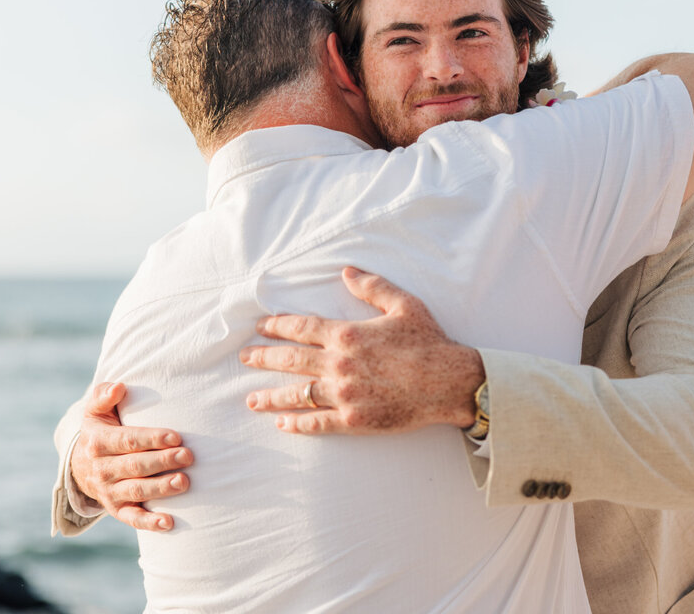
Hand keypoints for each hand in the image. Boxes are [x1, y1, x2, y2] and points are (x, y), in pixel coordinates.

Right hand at [69, 382, 193, 531]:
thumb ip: (104, 395)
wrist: (79, 465)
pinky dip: (149, 522)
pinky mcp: (117, 509)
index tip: (175, 436)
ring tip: (183, 482)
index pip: (127, 440)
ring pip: (135, 491)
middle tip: (188, 456)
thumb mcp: (94, 411)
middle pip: (134, 466)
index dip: (151, 439)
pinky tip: (169, 522)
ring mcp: (109, 491)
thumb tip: (119, 387)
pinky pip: (132, 518)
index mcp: (98, 442)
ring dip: (160, 488)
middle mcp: (102, 468)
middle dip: (162, 461)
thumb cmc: (99, 430)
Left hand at [240, 267, 484, 434]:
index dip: (277, 326)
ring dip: (271, 397)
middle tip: (244, 357)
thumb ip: (372, 287)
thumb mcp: (403, 305)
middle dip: (264, 358)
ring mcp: (344, 395)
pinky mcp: (354, 420)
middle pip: (291, 361)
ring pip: (297, 395)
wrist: (449, 383)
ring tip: (251, 399)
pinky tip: (283, 423)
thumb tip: (346, 271)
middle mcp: (339, 365)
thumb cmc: (429, 342)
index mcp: (348, 335)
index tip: (260, 327)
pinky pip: (318, 423)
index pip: (301, 328)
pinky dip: (297, 423)